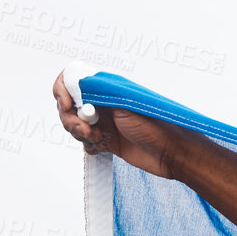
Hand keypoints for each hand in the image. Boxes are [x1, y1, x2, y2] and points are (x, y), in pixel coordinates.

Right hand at [52, 70, 181, 178]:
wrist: (173, 153)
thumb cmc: (156, 126)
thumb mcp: (123, 103)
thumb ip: (97, 92)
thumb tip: (75, 84)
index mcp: (106, 89)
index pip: (72, 81)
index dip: (63, 92)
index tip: (67, 105)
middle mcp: (103, 104)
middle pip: (69, 107)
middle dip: (71, 119)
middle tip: (86, 130)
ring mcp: (105, 124)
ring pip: (76, 126)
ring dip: (80, 133)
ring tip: (97, 138)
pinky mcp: (108, 142)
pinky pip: (86, 142)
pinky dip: (89, 145)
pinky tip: (101, 147)